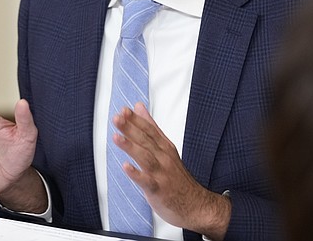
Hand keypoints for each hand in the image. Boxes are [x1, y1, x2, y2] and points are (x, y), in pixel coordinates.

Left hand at [111, 103, 230, 239]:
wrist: (196, 205)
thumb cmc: (177, 177)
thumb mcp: (166, 148)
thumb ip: (150, 127)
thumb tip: (138, 107)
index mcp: (164, 147)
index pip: (149, 129)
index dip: (136, 119)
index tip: (124, 110)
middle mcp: (163, 158)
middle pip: (146, 141)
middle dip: (131, 128)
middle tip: (118, 118)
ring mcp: (161, 174)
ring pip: (145, 158)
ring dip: (131, 147)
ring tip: (116, 137)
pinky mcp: (158, 190)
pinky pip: (147, 181)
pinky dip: (137, 174)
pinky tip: (126, 167)